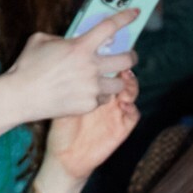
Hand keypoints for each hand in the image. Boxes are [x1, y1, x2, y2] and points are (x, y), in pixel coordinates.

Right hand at [4, 11, 132, 127]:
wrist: (20, 96)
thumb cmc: (27, 66)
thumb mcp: (41, 40)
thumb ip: (62, 38)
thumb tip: (72, 40)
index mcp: (80, 47)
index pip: (110, 27)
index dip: (126, 17)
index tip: (136, 12)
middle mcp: (91, 67)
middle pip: (128, 60)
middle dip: (132, 56)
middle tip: (128, 55)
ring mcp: (92, 88)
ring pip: (120, 83)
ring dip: (116, 79)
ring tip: (107, 77)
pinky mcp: (88, 105)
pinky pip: (104, 99)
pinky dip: (99, 95)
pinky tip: (89, 92)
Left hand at [39, 54, 137, 189]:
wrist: (64, 153)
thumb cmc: (58, 122)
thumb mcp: (61, 94)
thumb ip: (68, 75)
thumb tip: (66, 49)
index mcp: (93, 83)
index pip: (105, 62)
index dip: (110, 50)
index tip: (108, 39)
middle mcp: (107, 95)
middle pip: (123, 72)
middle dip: (125, 63)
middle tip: (118, 58)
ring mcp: (116, 110)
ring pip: (131, 91)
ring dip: (130, 84)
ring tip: (124, 78)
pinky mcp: (122, 127)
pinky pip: (134, 114)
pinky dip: (132, 107)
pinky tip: (124, 104)